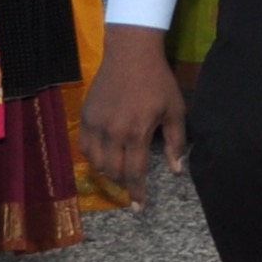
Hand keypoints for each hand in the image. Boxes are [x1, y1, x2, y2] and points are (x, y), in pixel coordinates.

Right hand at [82, 26, 187, 183]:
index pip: (135, 173)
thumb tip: (177, 170)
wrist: (131, 53)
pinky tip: (103, 155)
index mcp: (137, 133)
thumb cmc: (158, 81)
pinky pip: (84, 146)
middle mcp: (113, 133)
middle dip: (124, 183)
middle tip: (132, 185)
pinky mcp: (85, 115)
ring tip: (119, 170)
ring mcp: (96, 124)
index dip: (137, 193)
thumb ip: (176, 141)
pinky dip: (93, 156)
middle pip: (114, 171)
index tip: (139, 208)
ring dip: (107, 171)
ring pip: (96, 162)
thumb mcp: (175, 109)